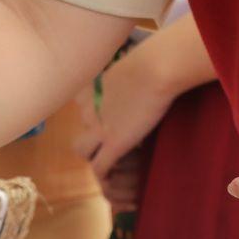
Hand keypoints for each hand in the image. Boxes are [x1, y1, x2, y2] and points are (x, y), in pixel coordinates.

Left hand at [74, 56, 177, 210]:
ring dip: (94, 157)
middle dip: (93, 137)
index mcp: (93, 88)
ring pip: (81, 151)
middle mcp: (90, 108)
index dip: (95, 115)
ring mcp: (100, 127)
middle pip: (81, 127)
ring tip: (111, 163)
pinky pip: (99, 167)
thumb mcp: (131, 63)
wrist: (156, 68)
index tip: (112, 118)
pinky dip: (105, 175)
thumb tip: (138, 73)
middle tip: (115, 142)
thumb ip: (128, 74)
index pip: (81, 106)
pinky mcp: (114, 144)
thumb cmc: (152, 59)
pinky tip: (114, 178)